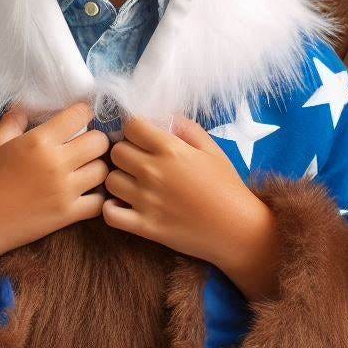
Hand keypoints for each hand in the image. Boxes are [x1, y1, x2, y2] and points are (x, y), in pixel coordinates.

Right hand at [0, 101, 108, 279]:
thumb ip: (14, 119)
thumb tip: (27, 105)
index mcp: (39, 141)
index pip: (80, 115)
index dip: (82, 113)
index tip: (78, 118)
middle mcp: (57, 163)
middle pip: (99, 142)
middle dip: (95, 140)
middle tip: (85, 145)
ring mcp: (65, 190)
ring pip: (103, 171)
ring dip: (96, 167)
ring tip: (85, 169)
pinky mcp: (68, 214)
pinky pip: (99, 201)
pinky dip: (96, 196)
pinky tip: (85, 193)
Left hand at [102, 113, 280, 300]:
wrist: (237, 230)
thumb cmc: (227, 187)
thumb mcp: (212, 149)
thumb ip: (186, 127)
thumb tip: (165, 117)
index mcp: (170, 150)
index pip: (131, 125)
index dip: (135, 129)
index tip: (143, 138)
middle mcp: (153, 172)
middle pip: (116, 151)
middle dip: (125, 152)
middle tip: (138, 160)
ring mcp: (146, 201)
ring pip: (110, 180)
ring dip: (119, 179)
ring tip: (133, 183)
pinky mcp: (144, 227)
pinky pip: (109, 213)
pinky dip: (111, 208)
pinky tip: (125, 205)